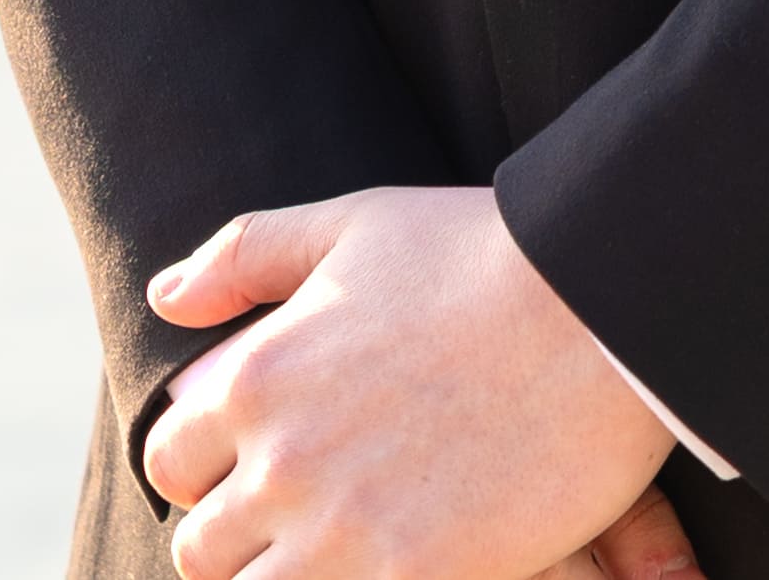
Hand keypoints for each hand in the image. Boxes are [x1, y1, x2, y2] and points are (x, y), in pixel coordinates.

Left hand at [139, 186, 688, 579]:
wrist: (602, 305)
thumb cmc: (482, 254)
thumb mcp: (351, 224)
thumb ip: (246, 254)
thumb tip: (166, 294)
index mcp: (254, 381)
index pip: (172, 462)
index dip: (208, 469)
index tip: (257, 470)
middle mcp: (280, 466)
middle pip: (204, 551)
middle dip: (244, 540)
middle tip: (311, 524)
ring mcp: (344, 535)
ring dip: (292, 577)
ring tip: (348, 553)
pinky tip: (398, 567)